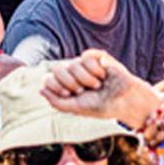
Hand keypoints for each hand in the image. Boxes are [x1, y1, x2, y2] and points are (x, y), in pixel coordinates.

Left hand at [42, 50, 158, 127]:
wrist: (123, 101)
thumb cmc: (101, 106)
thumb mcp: (76, 108)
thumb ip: (57, 102)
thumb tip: (40, 90)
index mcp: (66, 86)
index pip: (48, 79)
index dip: (56, 86)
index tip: (69, 95)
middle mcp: (73, 73)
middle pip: (58, 70)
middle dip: (71, 83)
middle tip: (83, 90)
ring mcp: (84, 64)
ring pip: (73, 64)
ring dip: (86, 79)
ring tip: (97, 85)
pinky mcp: (97, 57)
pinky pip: (86, 56)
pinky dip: (94, 69)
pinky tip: (103, 75)